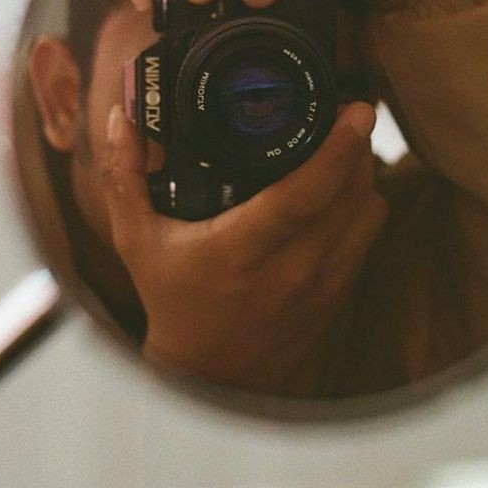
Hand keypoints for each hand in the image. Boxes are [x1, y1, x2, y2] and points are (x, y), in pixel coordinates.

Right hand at [100, 101, 388, 396]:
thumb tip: (119, 119)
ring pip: (369, 211)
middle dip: (355, 147)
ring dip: (362, 177)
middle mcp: (291, 268)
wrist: (208, 376)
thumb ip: (125, 177)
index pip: (305, 193)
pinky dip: (360, 208)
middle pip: (351, 193)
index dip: (337, 148)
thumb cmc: (174, 302)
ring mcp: (321, 285)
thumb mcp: (137, 241)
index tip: (355, 111)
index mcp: (242, 249)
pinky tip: (340, 192)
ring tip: (341, 152)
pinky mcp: (338, 295)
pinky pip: (368, 236)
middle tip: (342, 115)